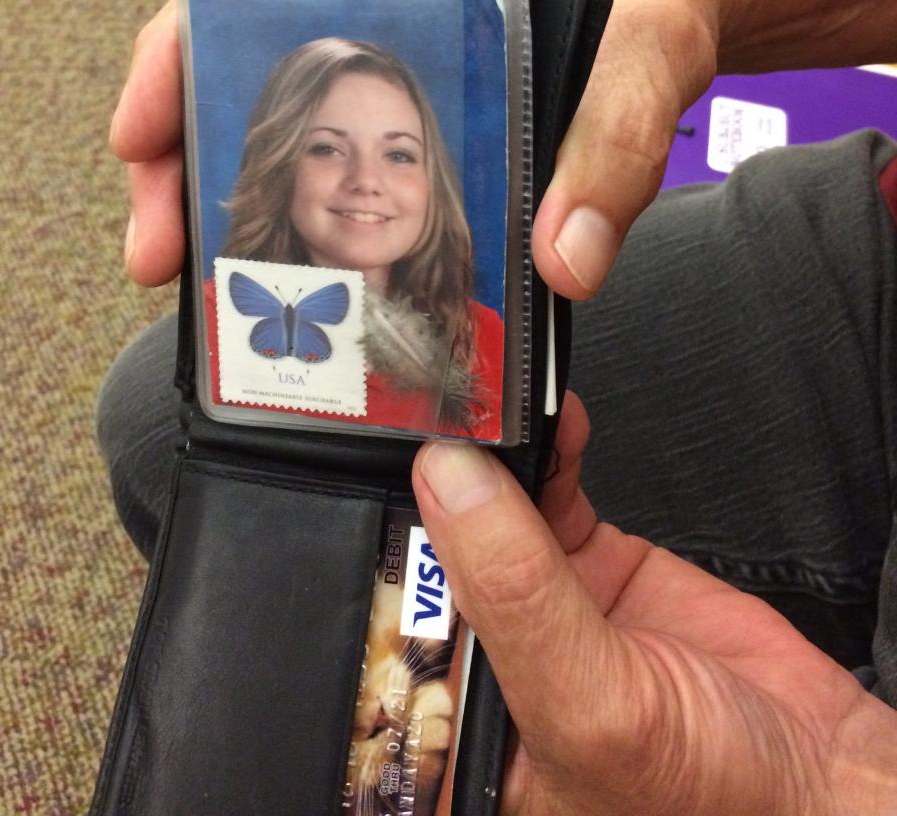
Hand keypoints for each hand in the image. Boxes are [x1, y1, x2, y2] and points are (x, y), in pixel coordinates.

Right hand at [110, 0, 719, 291]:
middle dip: (179, 158)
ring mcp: (389, 61)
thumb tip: (561, 260)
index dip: (174, 56)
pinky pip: (326, 158)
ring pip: (271, 121)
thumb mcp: (652, 51)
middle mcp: (376, 5)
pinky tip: (283, 273)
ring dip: (221, 198)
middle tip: (159, 254)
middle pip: (235, 68)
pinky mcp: (414, 114)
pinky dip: (289, 213)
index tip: (142, 134)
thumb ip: (618, 141)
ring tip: (201, 283)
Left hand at [411, 395, 896, 815]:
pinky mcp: (592, 566)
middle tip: (420, 419)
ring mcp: (543, 608)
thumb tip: (448, 483)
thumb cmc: (710, 800)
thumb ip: (517, 592)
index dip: (376, 555)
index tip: (362, 475)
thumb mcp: (592, 704)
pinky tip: (545, 419)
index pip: (389, 631)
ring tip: (485, 406)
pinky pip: (551, 493)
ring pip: (491, 513)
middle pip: (434, 558)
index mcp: (461, 732)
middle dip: (429, 491)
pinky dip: (547, 450)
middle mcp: (491, 667)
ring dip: (491, 457)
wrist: (821, 773)